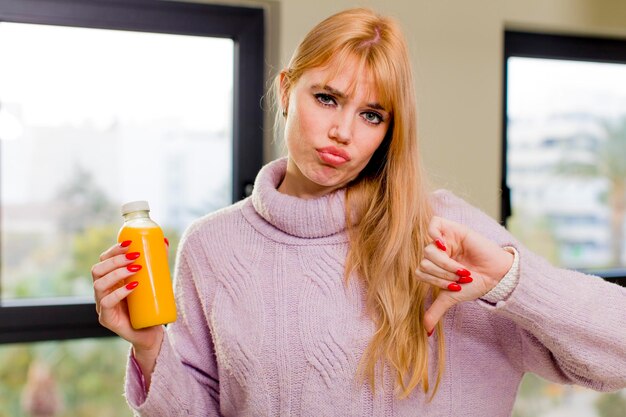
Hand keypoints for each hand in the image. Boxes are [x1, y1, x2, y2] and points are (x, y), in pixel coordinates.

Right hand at [91, 241, 163, 352]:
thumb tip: (163, 241)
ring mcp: (102, 306)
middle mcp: (102, 292)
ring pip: (99, 284)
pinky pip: (107, 303)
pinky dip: (119, 292)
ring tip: (136, 268)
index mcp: (110, 281)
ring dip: (117, 273)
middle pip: (97, 270)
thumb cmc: (150, 305)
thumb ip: (156, 264)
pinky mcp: (107, 319)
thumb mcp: (153, 282)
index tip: (130, 243)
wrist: (151, 333)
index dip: (113, 250)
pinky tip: (132, 286)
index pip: (103, 261)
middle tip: (135, 256)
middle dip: (115, 260)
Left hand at [415, 216, 513, 333]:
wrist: (497, 275)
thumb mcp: (452, 298)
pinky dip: (436, 236)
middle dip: (443, 274)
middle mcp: (436, 252)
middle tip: (462, 277)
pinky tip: (446, 246)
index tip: (456, 287)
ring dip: (446, 264)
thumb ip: (436, 310)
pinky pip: (433, 224)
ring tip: (463, 268)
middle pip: (424, 261)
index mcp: (433, 266)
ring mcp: (444, 239)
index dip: (436, 282)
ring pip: (429, 250)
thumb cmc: (476, 284)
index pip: (420, 271)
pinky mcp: (452, 228)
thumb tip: (425, 331)